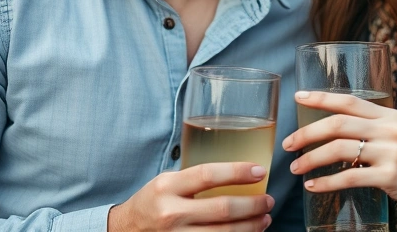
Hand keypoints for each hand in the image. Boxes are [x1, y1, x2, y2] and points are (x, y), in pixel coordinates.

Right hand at [108, 162, 273, 230]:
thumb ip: (196, 177)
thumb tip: (240, 171)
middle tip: (268, 200)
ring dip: (251, 227)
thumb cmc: (154, 200)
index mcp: (168, 187)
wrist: (127, 229)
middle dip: (253, 205)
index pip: (208, 175)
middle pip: (222, 209)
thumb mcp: (168, 181)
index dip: (237, 172)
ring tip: (265, 218)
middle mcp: (171, 212)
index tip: (259, 171)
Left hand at [282, 91, 396, 222]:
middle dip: (307, 133)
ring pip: (339, 149)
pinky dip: (326, 182)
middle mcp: (389, 130)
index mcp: (389, 115)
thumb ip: (374, 128)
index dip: (320, 97)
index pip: (349, 100)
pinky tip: (313, 185)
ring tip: (296, 167)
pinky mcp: (389, 177)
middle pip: (338, 123)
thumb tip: (337, 129)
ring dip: (311, 158)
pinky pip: (349, 177)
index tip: (298, 97)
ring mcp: (390, 153)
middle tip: (288, 143)